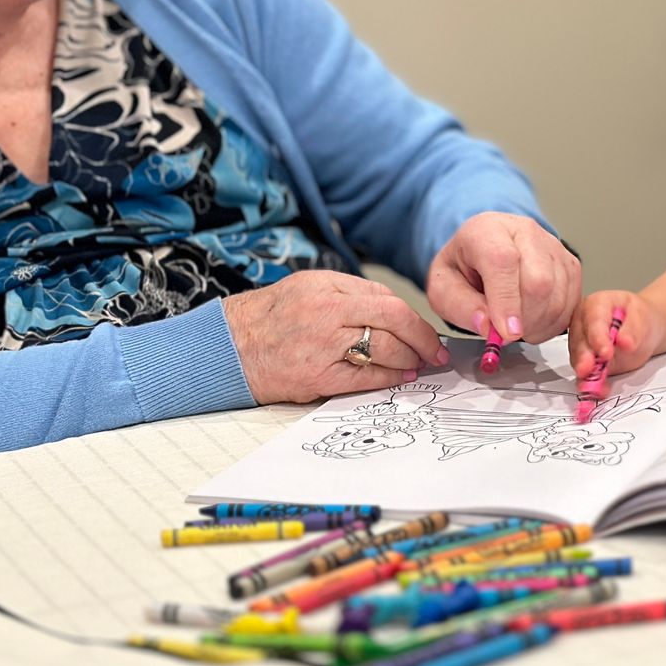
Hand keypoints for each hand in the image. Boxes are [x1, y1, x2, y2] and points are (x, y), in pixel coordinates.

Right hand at [224, 271, 447, 404]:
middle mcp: (327, 312)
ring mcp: (322, 346)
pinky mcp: (316, 377)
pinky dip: (389, 378)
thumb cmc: (271, 316)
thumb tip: (395, 312)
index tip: (428, 331)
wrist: (230, 346)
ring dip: (409, 359)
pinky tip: (400, 377)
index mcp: (327, 287)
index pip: (387, 299)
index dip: (415, 318)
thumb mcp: (309, 287)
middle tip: (435, 352)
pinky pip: (365, 378)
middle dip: (422, 339)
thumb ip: (350, 294)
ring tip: (419, 364)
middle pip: (393, 321)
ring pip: (384, 349)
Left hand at [426, 213, 581, 350]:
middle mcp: (525, 231)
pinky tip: (533, 321)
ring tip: (516, 326)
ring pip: (558, 295)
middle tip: (504, 333)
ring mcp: (553, 245)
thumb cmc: (464, 267)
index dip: (506, 301)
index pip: (503, 261)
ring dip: (538, 324)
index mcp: (486, 230)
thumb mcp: (443, 287)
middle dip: (524, 320)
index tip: (505, 332)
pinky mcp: (570, 263)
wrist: (484, 251)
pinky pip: (571, 302)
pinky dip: (553, 323)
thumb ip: (460, 307)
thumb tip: (487, 326)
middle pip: (539, 281)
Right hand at [568, 290, 663, 388]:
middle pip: (579, 340)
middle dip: (584, 357)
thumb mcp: (643, 318)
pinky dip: (590, 384)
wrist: (643, 331)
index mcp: (596, 304)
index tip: (605, 352)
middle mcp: (582, 322)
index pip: (593, 319)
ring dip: (585, 374)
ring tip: (593, 386)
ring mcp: (581, 342)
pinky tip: (597, 391)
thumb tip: (624, 342)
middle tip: (588, 370)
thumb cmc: (641, 319)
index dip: (598, 337)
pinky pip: (584, 374)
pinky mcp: (585, 361)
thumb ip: (633, 329)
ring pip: (578, 358)